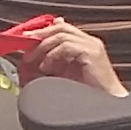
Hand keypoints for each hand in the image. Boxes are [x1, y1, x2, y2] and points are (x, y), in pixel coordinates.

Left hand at [10, 21, 125, 96]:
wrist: (106, 102)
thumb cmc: (86, 91)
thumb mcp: (63, 72)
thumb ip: (52, 60)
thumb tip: (35, 55)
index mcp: (84, 43)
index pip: (61, 27)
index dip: (43, 30)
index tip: (26, 36)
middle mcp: (89, 41)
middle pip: (60, 27)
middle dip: (40, 34)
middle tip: (25, 41)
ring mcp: (92, 45)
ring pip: (61, 35)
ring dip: (43, 46)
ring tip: (33, 59)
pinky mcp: (92, 53)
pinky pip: (66, 46)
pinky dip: (52, 55)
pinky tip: (46, 67)